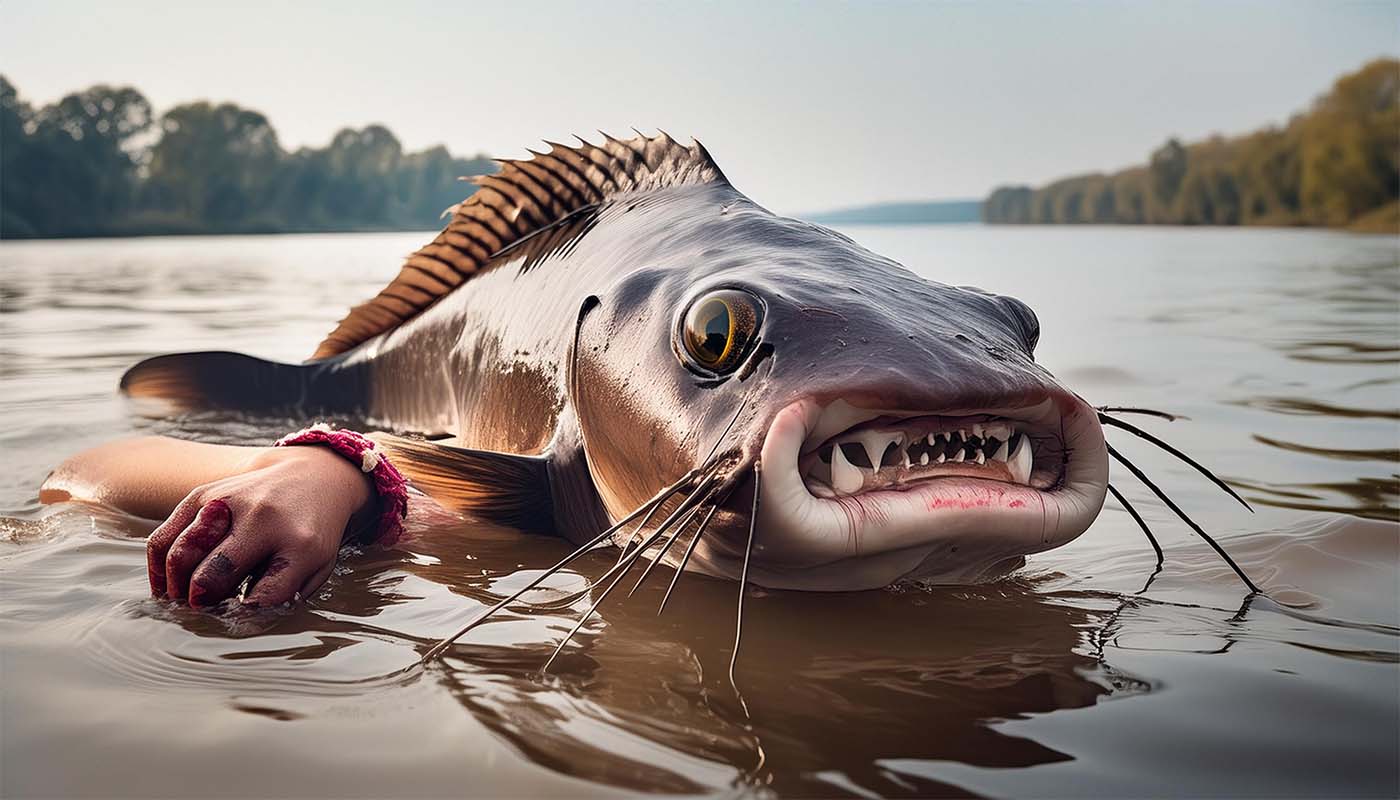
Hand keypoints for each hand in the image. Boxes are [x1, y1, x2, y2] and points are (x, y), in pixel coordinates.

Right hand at [145, 445, 373, 607]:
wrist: (312, 476)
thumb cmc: (312, 533)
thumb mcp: (318, 566)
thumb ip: (288, 596)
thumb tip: (240, 624)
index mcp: (301, 544)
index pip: (264, 597)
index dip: (244, 619)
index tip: (234, 625)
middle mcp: (263, 520)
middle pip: (211, 576)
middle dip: (201, 605)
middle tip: (201, 615)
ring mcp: (230, 502)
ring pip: (180, 555)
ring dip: (174, 588)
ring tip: (181, 602)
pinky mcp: (203, 494)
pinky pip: (164, 537)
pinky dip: (158, 567)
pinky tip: (166, 584)